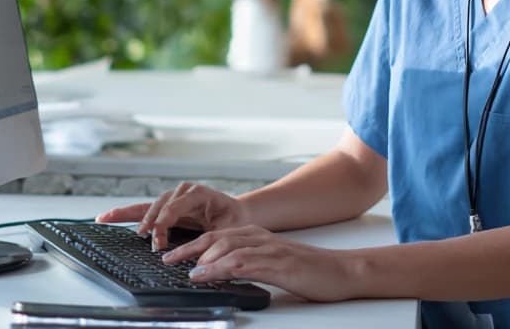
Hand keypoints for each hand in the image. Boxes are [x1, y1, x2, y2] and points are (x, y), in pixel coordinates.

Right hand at [95, 182, 252, 250]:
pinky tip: (108, 216)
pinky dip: (128, 213)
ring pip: (150, 205)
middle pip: (159, 203)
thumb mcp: (227, 230)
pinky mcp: (168, 207)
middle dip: (148, 219)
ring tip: (108, 219)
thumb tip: (196, 254)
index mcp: (199, 193)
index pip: (175, 206)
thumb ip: (212, 239)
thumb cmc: (234, 222)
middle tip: (142, 236)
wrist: (238, 214)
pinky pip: (145, 209)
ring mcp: (175, 197)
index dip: (165, 223)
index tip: (159, 242)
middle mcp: (184, 192)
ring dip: (131, 214)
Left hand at [163, 225, 361, 302]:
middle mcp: (261, 239)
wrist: (342, 271)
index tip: (173, 253)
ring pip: (227, 248)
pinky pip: (243, 264)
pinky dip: (220, 268)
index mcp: (259, 237)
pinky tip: (207, 274)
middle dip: (189, 248)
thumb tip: (224, 272)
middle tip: (168, 259)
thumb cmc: (310, 270)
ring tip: (183, 269)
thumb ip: (251, 263)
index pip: (219, 236)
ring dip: (201, 258)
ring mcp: (269, 250)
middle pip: (217, 238)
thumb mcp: (275, 264)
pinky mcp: (277, 265)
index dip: (193, 243)